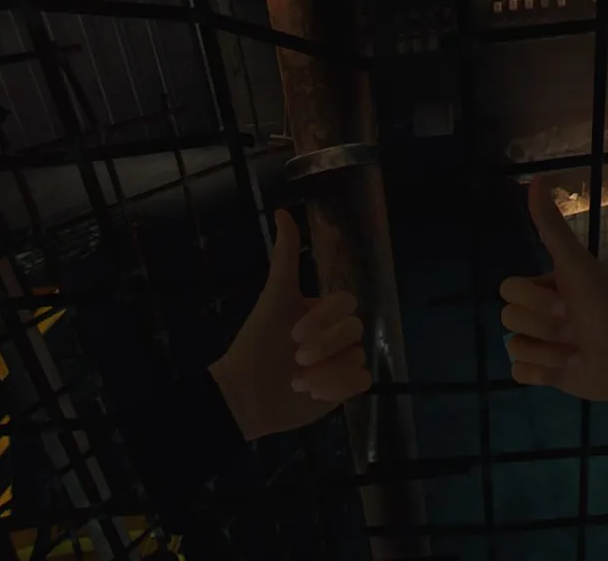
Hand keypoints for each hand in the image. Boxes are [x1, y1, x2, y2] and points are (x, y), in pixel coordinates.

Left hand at [209, 210, 371, 440]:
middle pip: (354, 331)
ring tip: (298, 383)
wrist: (245, 396)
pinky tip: (313, 393)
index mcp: (320, 311)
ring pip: (359, 357)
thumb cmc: (257, 344)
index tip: (293, 333)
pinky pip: (362, 381)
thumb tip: (281, 211)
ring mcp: (341, 361)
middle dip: (325, 346)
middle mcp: (334, 334)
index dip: (324, 319)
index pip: (345, 304)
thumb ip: (285, 256)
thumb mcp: (273, 298)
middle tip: (296, 360)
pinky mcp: (344, 388)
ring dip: (328, 371)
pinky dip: (340, 387)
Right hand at [499, 176, 607, 400]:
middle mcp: (542, 315)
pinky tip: (563, 369)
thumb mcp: (577, 264)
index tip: (566, 303)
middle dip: (542, 326)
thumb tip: (535, 179)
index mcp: (546, 288)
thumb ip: (552, 227)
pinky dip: (539, 372)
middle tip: (574, 329)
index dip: (533, 299)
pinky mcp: (548, 376)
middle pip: (509, 318)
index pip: (508, 290)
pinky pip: (519, 373)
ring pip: (514, 347)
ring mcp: (543, 346)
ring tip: (576, 352)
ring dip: (546, 351)